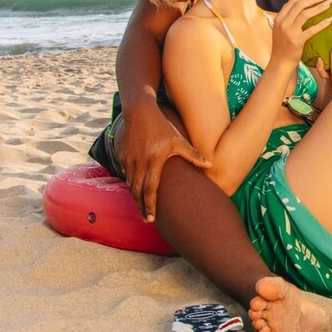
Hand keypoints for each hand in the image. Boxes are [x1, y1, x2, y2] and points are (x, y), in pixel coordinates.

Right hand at [116, 102, 209, 222]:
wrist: (139, 112)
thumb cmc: (162, 127)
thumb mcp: (178, 140)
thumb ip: (193, 155)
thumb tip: (210, 165)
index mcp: (154, 162)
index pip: (150, 190)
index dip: (150, 206)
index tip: (151, 219)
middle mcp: (138, 163)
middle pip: (138, 192)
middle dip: (142, 207)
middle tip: (147, 219)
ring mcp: (127, 160)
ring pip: (130, 183)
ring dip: (135, 196)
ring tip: (142, 206)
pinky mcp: (121, 155)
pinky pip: (125, 173)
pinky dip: (130, 181)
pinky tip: (135, 187)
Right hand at [271, 0, 331, 68]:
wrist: (280, 62)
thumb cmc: (284, 45)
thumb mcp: (281, 29)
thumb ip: (288, 17)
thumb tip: (303, 5)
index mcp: (279, 18)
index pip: (293, 0)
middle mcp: (282, 23)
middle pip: (300, 4)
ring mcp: (289, 32)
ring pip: (305, 14)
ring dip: (319, 7)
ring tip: (329, 4)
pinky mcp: (296, 41)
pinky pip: (311, 30)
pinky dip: (322, 24)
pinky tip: (330, 20)